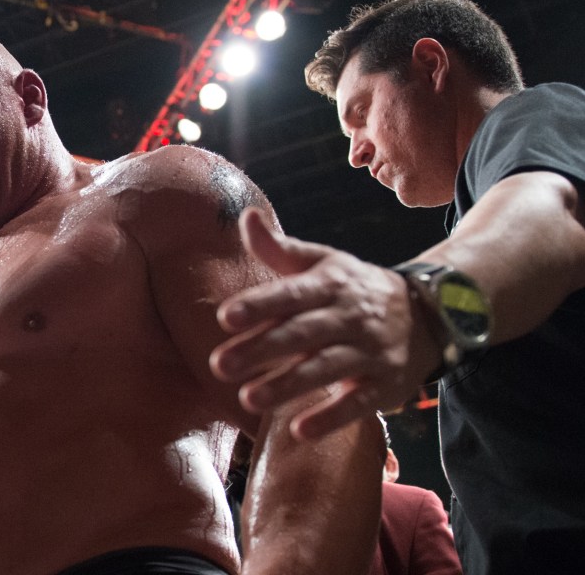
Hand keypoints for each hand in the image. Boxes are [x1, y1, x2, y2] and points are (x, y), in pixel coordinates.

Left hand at [210, 207, 440, 439]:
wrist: (429, 314)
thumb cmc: (355, 289)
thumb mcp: (323, 263)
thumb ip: (280, 248)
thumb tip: (246, 217)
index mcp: (331, 284)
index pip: (291, 294)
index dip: (260, 304)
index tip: (225, 316)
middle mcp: (350, 316)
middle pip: (302, 333)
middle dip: (261, 349)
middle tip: (219, 365)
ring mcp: (369, 351)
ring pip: (325, 369)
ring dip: (287, 385)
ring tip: (249, 399)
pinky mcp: (384, 384)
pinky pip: (358, 402)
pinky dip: (330, 418)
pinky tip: (299, 431)